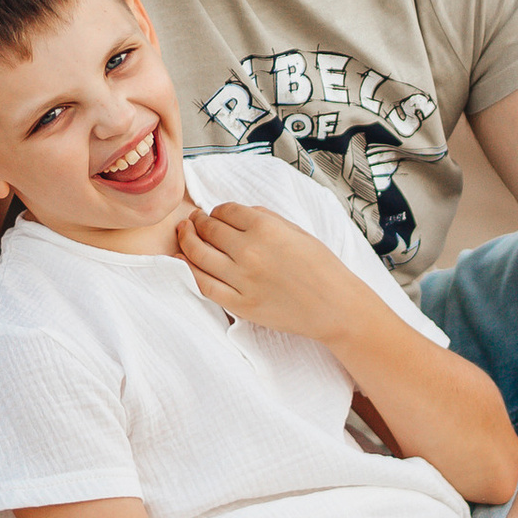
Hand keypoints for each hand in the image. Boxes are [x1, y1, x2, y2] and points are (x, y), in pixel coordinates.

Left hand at [176, 201, 354, 341]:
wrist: (336, 307)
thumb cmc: (321, 266)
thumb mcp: (296, 230)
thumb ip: (263, 216)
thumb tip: (232, 212)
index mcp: (266, 228)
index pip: (225, 211)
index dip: (217, 210)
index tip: (216, 214)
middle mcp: (250, 251)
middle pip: (208, 230)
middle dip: (198, 222)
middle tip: (194, 221)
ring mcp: (243, 280)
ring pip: (199, 254)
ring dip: (187, 240)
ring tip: (184, 234)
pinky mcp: (240, 305)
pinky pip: (204, 285)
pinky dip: (188, 270)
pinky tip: (182, 260)